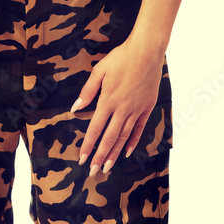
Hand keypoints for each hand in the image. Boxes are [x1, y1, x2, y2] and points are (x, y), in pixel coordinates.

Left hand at [71, 38, 164, 175]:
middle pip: (109, 138)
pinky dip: (132, 142)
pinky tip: (127, 151)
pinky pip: (138, 129)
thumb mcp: (99, 71)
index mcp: (108, 101)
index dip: (88, 145)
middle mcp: (122, 110)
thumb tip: (76, 108)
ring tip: (107, 167)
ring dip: (115, 154)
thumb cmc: (121, 58)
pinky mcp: (146, 108)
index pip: (96, 129)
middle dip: (100, 156)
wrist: (146, 52)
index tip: (82, 158)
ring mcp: (136, 110)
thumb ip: (88, 91)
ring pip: (123, 137)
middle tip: (93, 172)